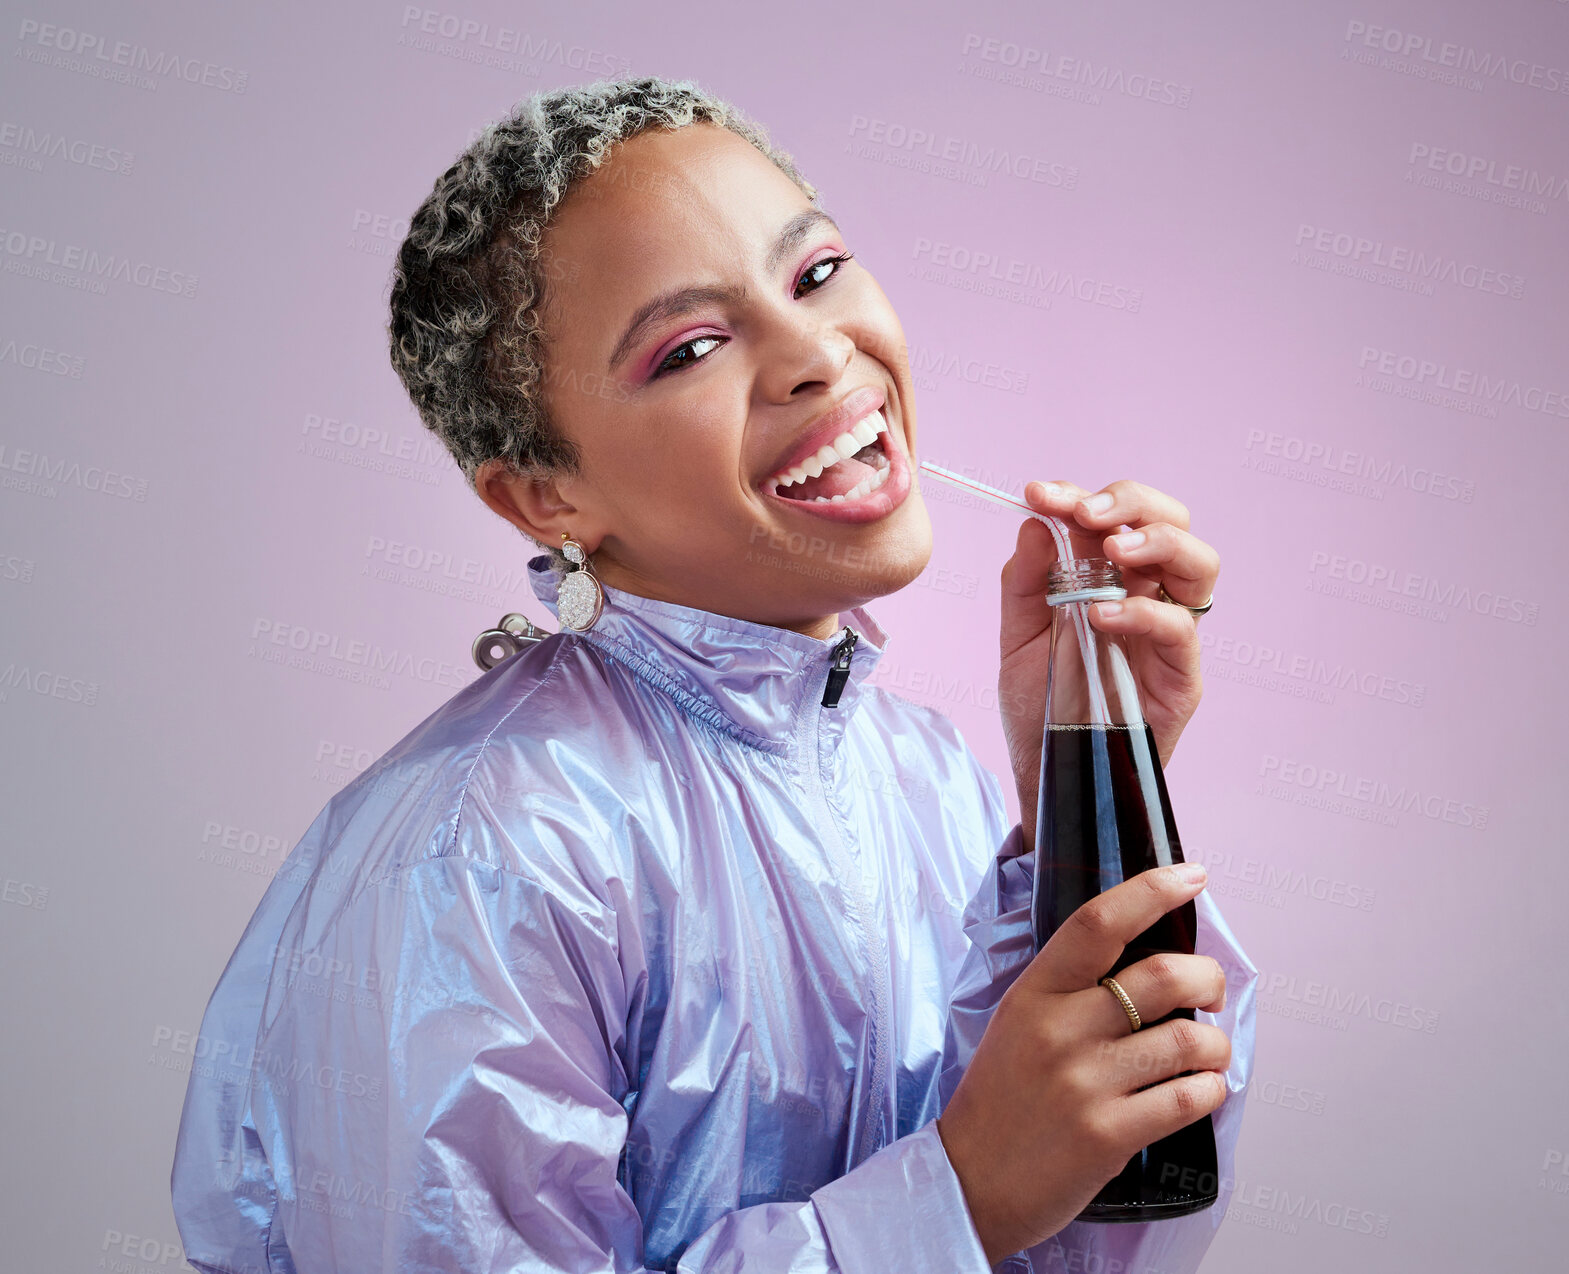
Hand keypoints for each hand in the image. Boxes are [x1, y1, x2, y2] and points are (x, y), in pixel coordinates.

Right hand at [936, 863, 1229, 1263]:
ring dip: (1216, 1045)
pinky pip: (1189, 1099)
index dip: (1152, 890)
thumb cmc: (999, 1099)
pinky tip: (1201, 1090)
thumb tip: (1145, 961)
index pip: (1098, 922)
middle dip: (1209, 979)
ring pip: (1189, 1040)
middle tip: (1212, 991)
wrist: (967, 1181)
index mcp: (1034, 992)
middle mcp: (1060, 1030)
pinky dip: (1211, 1090)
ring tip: (1209, 1053)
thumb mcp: (1017, 1022)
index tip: (1192, 876)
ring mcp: (1085, 1083)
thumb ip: (1069, 990)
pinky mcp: (1109, 1135)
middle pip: (1163, 976)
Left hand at [998, 479, 1219, 846]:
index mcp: (1109, 575)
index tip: (1038, 493)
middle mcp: (1148, 594)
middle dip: (1131, 503)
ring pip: (1199, 562)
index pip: (1112, 517)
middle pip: (1171, 520)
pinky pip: (1182, 629)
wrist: (1047, 773)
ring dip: (1158, 541)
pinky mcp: (1182, 675)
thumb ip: (1025, 582)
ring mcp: (1170, 633)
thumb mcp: (1017, 637)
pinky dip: (1144, 612)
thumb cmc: (1039, 706)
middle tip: (1086, 513)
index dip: (1079, 496)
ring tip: (1114, 549)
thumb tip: (1036, 521)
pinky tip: (1102, 615)